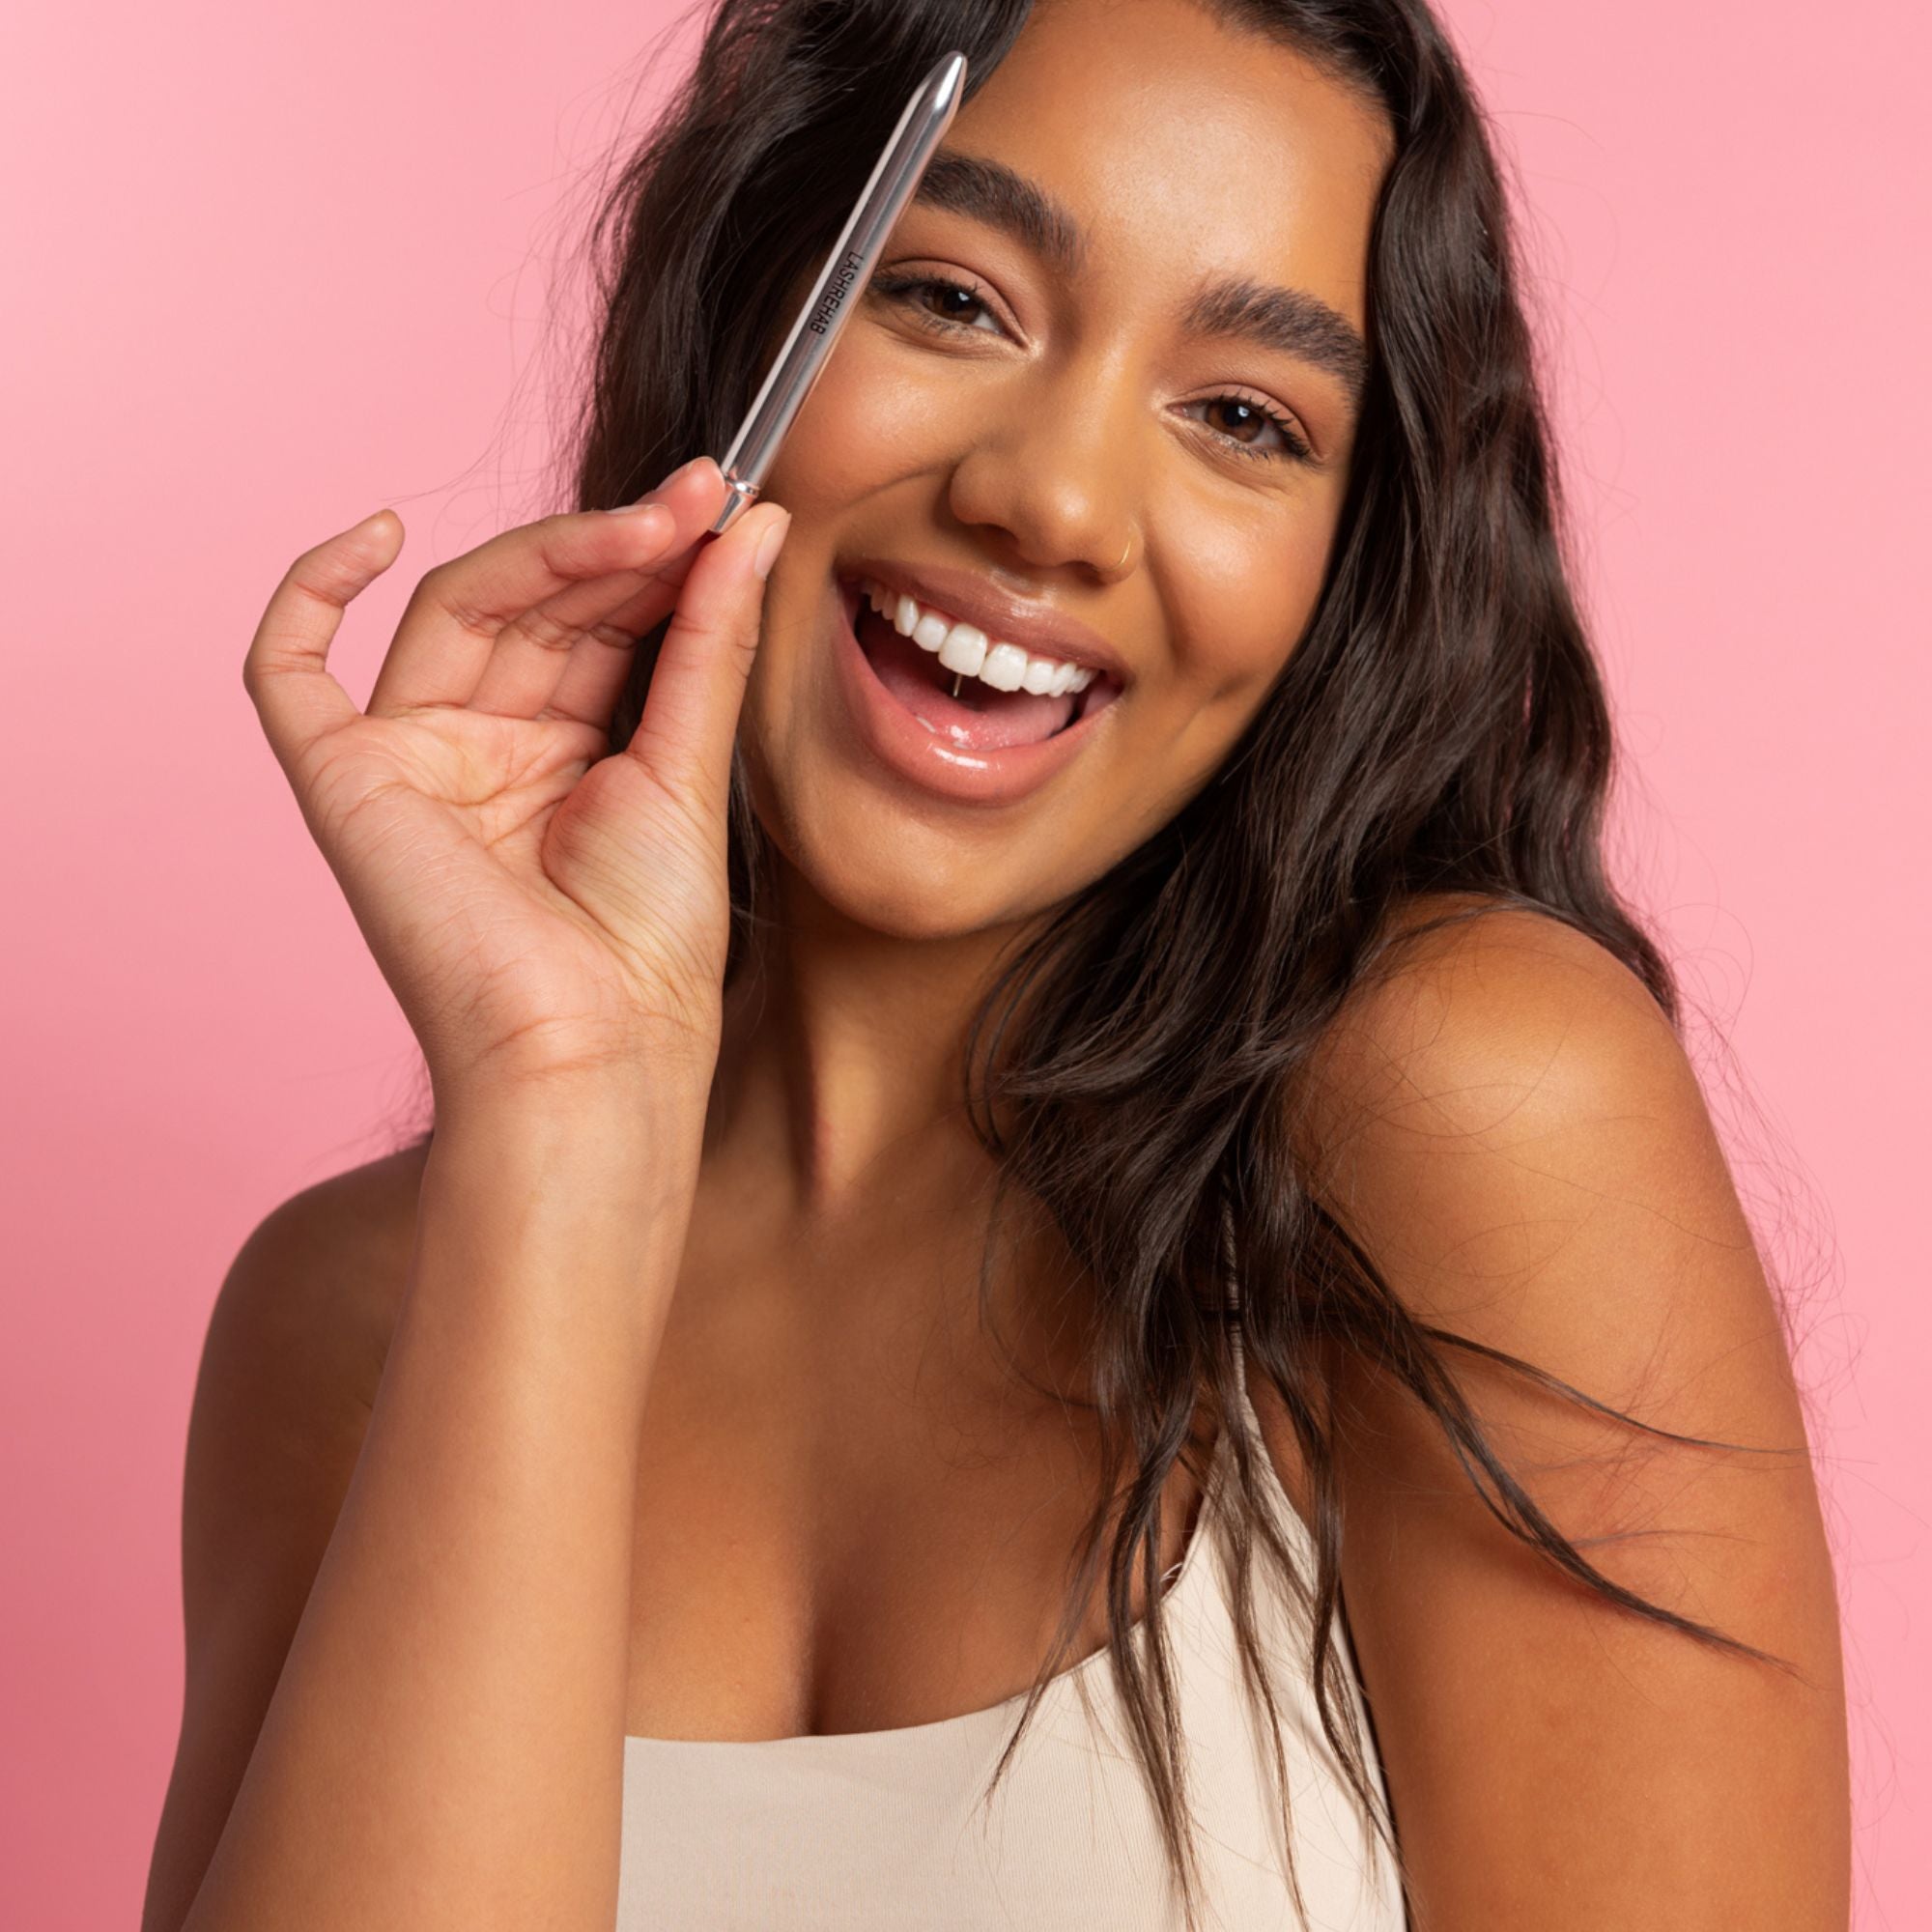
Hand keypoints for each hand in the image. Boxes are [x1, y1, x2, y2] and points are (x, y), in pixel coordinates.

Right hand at [242, 459, 790, 1102]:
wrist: (592, 1050)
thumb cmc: (647, 945)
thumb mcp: (688, 765)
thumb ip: (710, 640)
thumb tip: (753, 523)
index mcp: (561, 756)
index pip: (594, 622)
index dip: (652, 561)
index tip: (724, 506)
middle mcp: (483, 751)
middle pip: (529, 606)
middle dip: (615, 549)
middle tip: (699, 499)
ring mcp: (410, 763)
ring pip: (453, 610)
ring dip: (549, 553)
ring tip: (650, 521)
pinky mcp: (342, 784)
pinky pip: (288, 671)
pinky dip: (311, 592)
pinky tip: (377, 532)